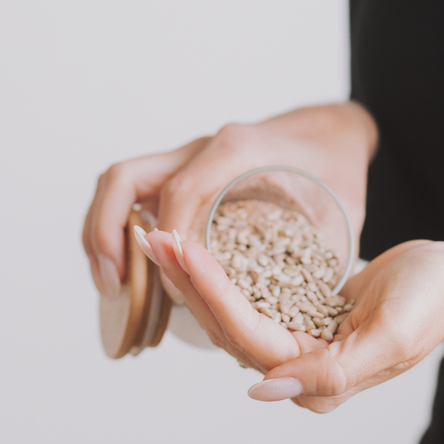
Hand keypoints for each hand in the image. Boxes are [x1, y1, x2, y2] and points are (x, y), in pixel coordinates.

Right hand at [82, 102, 375, 301]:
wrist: (331, 130)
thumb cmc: (336, 167)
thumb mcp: (342, 207)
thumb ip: (320, 252)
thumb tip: (300, 313)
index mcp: (238, 150)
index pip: (181, 193)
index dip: (170, 245)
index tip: (176, 290)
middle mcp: (203, 147)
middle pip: (126, 178)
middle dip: (106, 233)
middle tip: (113, 286)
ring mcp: (187, 156)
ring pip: (120, 182)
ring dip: (102, 231)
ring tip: (111, 285)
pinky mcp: (182, 170)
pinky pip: (134, 192)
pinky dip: (118, 228)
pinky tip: (127, 270)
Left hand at [138, 230, 443, 412]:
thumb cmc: (432, 303)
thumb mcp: (389, 337)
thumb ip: (331, 374)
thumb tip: (263, 388)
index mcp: (318, 381)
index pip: (248, 337)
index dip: (212, 293)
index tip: (182, 248)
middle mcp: (301, 371)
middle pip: (228, 328)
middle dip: (191, 282)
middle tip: (154, 235)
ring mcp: (299, 346)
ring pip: (232, 312)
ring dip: (197, 275)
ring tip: (163, 235)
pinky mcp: (300, 319)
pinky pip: (250, 298)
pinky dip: (221, 272)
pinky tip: (198, 246)